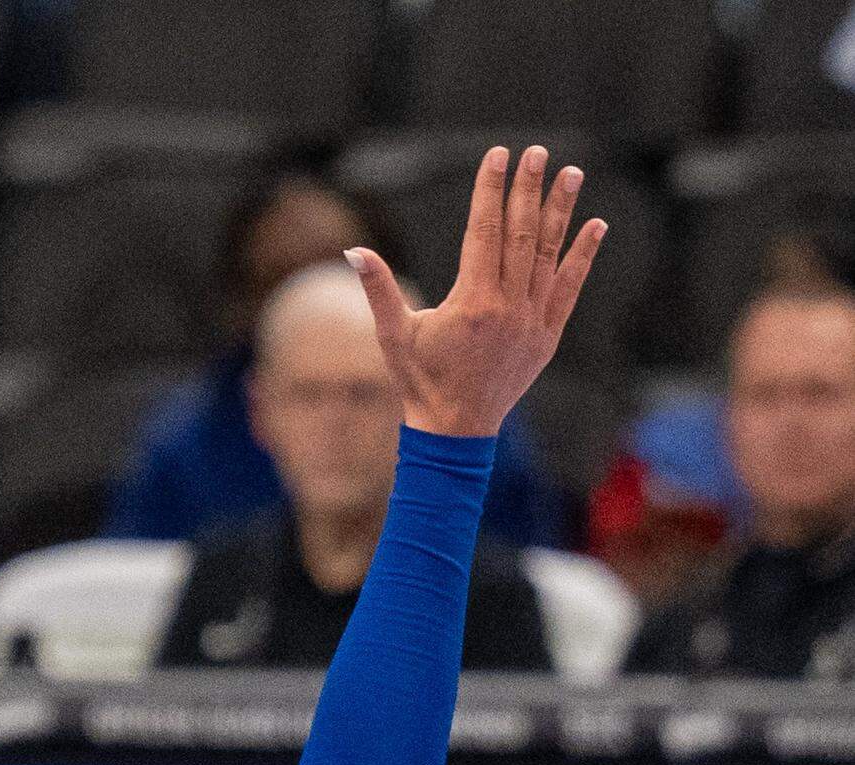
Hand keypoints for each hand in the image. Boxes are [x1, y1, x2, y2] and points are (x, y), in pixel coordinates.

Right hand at [346, 144, 605, 437]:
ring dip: (561, 212)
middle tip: (537, 152)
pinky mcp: (546, 338)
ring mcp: (531, 323)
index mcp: (472, 303)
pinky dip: (582, 257)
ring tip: (571, 173)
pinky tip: (596, 226)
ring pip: (549, 255)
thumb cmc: (420, 380)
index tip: (498, 156)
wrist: (454, 430)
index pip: (484, 231)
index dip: (490, 190)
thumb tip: (352, 251)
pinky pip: (568, 289)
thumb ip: (378, 289)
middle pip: (521, 235)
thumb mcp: (393, 334)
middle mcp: (508, 309)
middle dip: (528, 190)